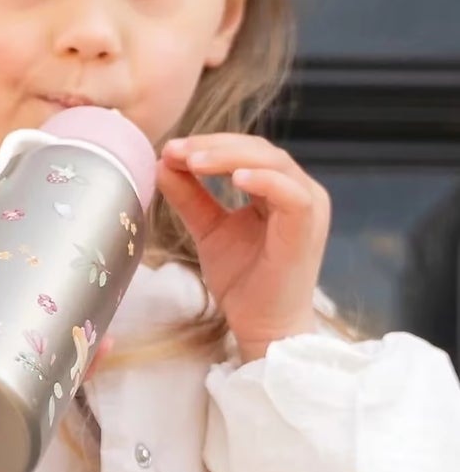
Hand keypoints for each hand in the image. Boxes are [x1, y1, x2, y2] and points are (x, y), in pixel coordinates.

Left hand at [159, 133, 329, 361]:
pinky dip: (264, 181)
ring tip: (194, 161)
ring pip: (273, 163)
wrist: (262, 326)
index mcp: (276, 188)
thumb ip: (190, 197)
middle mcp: (297, 191)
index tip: (169, 149)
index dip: (207, 144)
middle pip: (258, 149)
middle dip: (213, 146)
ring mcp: (307, 207)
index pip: (244, 150)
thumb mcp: (208, 229)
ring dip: (231, 157)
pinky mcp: (309, 228)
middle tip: (176, 150)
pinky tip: (235, 179)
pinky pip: (292, 195)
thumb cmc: (243, 281)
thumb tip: (162, 163)